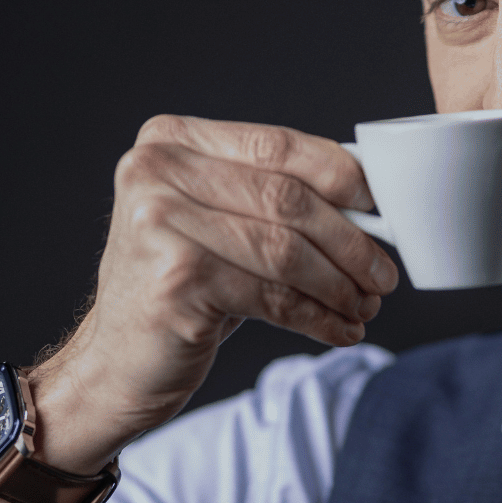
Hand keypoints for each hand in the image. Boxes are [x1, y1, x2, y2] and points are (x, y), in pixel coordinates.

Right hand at [28, 115, 397, 470]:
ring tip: (365, 306)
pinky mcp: (175, 281)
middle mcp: (156, 172)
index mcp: (170, 140)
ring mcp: (160, 225)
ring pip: (286, 251)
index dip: (341, 176)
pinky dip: (318, 317)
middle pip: (287, 200)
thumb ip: (269, 195)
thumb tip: (369, 200)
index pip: (277, 145)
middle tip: (384, 276)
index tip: (381, 210)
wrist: (117, 362)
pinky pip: (273, 297)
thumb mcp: (216, 224)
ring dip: (339, 284)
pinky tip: (339, 330)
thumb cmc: (180, 288)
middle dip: (350, 242)